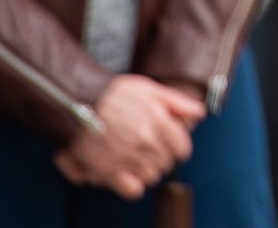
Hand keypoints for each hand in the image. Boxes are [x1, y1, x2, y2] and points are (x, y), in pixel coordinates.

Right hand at [58, 76, 204, 197]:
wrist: (78, 101)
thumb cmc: (113, 93)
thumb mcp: (149, 88)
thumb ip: (178, 102)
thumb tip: (200, 114)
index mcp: (159, 121)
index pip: (182, 147)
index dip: (178, 146)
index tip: (171, 145)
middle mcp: (146, 141)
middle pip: (167, 162)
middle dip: (162, 157)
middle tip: (150, 149)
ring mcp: (128, 157)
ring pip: (152, 176)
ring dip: (148, 170)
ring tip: (138, 159)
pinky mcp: (110, 170)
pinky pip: (133, 189)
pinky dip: (134, 185)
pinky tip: (129, 174)